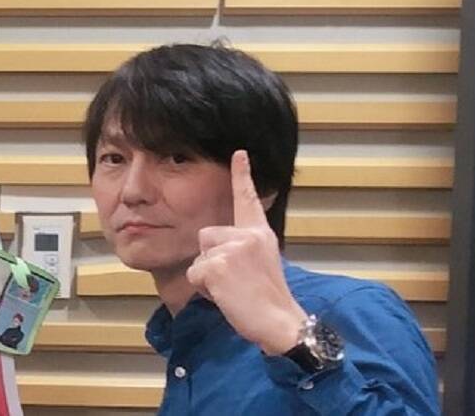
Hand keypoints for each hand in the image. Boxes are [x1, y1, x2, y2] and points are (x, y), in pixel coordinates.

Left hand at [186, 150, 306, 354]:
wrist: (279, 321)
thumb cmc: (267, 299)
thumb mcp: (262, 262)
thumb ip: (244, 246)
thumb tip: (219, 246)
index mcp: (259, 233)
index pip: (248, 199)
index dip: (242, 175)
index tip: (239, 152)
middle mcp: (247, 235)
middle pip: (206, 235)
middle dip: (210, 258)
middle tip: (234, 280)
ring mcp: (232, 248)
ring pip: (199, 256)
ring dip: (207, 276)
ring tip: (231, 289)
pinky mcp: (217, 265)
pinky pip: (195, 274)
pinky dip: (204, 290)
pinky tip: (226, 296)